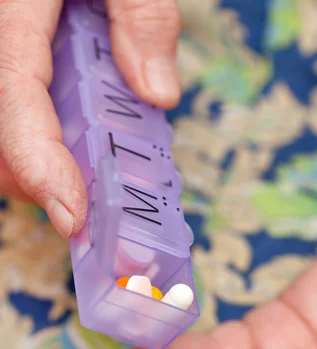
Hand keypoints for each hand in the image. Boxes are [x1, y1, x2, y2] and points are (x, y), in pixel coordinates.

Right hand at [0, 0, 179, 235]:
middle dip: (35, 176)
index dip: (40, 168)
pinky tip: (72, 127)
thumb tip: (159, 96)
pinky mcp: (12, 55)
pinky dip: (37, 133)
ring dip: (35, 159)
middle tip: (86, 199)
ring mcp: (2, 49)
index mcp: (13, 12)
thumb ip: (143, 16)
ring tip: (80, 169)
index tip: (73, 217)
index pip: (15, 103)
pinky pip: (13, 106)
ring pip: (0, 127)